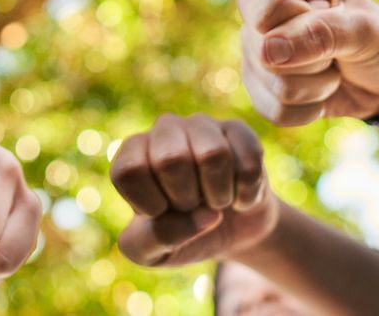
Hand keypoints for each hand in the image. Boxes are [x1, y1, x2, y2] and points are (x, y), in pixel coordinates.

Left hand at [109, 113, 277, 267]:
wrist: (228, 231)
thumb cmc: (180, 236)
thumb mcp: (152, 252)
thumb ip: (157, 239)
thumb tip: (204, 216)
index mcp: (132, 155)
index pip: (130, 171)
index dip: (150, 204)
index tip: (160, 213)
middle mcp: (163, 131)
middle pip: (171, 159)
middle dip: (187, 199)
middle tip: (191, 206)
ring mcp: (202, 125)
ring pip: (213, 154)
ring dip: (219, 196)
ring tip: (215, 201)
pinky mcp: (238, 130)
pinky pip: (249, 160)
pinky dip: (246, 193)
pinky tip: (238, 195)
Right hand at [236, 0, 378, 125]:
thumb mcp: (363, 29)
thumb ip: (320, 33)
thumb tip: (266, 51)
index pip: (260, 5)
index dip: (295, 24)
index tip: (328, 15)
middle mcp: (264, 12)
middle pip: (263, 52)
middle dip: (313, 61)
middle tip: (337, 50)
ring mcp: (257, 51)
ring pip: (270, 84)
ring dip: (315, 88)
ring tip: (332, 69)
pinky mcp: (261, 86)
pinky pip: (273, 110)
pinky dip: (308, 110)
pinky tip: (321, 95)